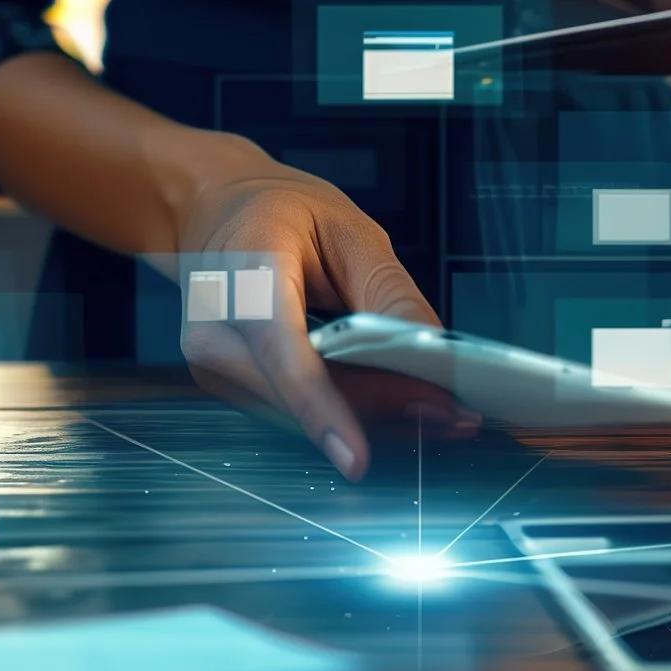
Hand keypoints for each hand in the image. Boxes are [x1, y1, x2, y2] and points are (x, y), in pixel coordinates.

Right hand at [174, 158, 479, 479]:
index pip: (280, 354)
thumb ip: (388, 292)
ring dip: (374, 421)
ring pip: (302, 417)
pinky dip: (350, 414)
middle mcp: (214, 332)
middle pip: (301, 397)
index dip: (321, 409)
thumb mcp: (348, 230)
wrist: (214, 214)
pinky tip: (398, 404)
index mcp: (242, 275)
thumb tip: (431, 354)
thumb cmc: (278, 214)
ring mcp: (214, 368)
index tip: (358, 457)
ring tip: (441, 413)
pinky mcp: (230, 388)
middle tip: (456, 416)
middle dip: (381, 412)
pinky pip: (296, 413)